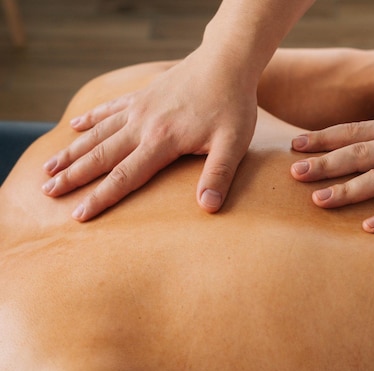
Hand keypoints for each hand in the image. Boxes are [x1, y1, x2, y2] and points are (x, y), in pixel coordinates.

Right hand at [41, 46, 256, 220]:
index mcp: (163, 140)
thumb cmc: (233, 105)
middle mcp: (143, 124)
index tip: (79, 215)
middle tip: (48, 191)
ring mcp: (140, 107)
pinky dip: (91, 117)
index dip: (102, 198)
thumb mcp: (233, 143)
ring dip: (73, 150)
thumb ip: (219, 174)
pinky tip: (75, 125)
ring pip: (99, 132)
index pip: (125, 176)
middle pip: (101, 155)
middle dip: (74, 175)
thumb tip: (208, 207)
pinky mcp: (143, 94)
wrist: (227, 61)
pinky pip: (110, 108)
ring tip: (50, 167)